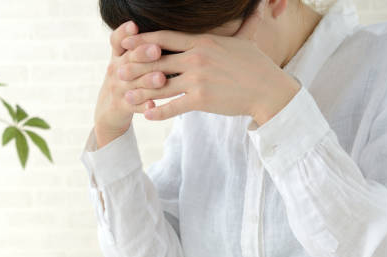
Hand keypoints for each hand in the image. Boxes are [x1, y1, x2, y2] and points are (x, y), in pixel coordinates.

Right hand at [93, 21, 167, 147]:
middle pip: (128, 60)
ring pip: (132, 84)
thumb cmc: (125, 81)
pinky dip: (143, 106)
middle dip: (142, 54)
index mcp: (118, 56)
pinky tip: (153, 106)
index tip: (134, 25)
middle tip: (157, 50)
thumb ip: (138, 46)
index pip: (117, 41)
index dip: (124, 32)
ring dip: (147, 81)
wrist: (108, 111)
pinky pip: (133, 106)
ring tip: (161, 78)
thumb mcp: (125, 61)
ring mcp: (118, 89)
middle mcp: (116, 70)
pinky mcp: (121, 107)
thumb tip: (166, 31)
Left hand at [118, 20, 300, 124]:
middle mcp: (196, 58)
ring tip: (126, 97)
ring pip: (161, 85)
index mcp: (202, 42)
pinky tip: (147, 115)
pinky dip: (159, 112)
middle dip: (135, 66)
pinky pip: (174, 106)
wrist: (269, 90)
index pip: (164, 37)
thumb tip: (258, 4)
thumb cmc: (257, 65)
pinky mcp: (201, 100)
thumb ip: (241, 24)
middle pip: (157, 61)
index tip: (126, 43)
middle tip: (118, 71)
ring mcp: (198, 79)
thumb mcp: (245, 39)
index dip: (142, 40)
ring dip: (141, 92)